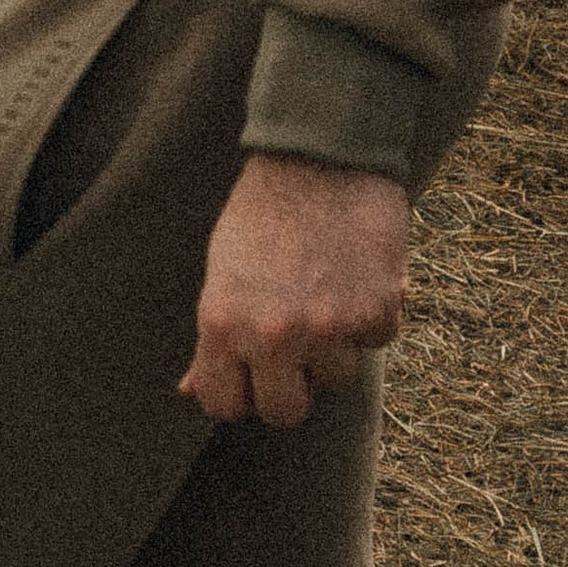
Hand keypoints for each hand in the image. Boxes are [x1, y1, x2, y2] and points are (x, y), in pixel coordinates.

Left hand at [184, 154, 409, 427]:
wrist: (322, 153)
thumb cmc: (262, 212)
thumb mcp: (223, 271)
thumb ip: (214, 337)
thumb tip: (190, 391)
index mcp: (222, 323)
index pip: (225, 406)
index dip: (242, 392)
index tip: (253, 373)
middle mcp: (273, 334)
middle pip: (285, 413)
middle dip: (292, 386)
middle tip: (297, 345)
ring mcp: (327, 327)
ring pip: (338, 378)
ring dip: (337, 344)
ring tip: (328, 290)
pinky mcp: (376, 311)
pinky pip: (377, 341)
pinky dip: (373, 314)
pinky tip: (358, 273)